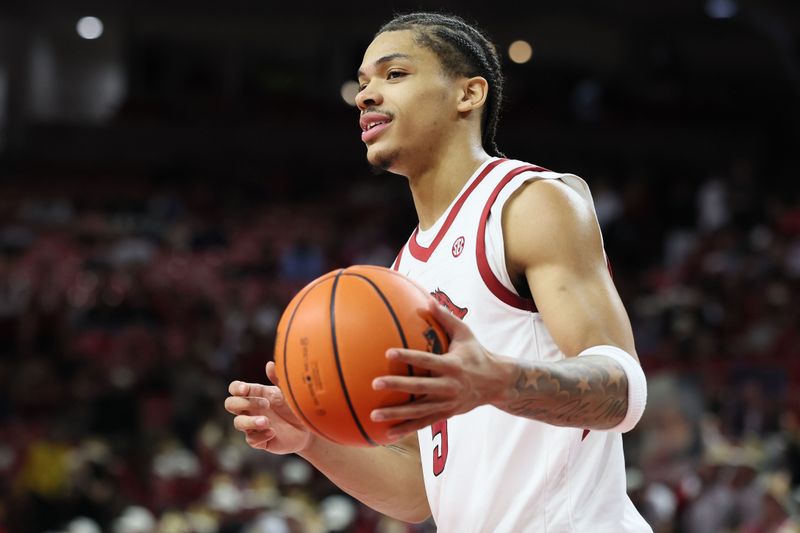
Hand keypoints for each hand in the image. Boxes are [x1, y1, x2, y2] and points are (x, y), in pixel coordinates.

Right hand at [224, 362, 312, 454]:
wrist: (307, 429)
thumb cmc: (295, 407)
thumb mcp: (288, 392)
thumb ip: (279, 379)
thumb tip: (270, 364)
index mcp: (255, 395)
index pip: (235, 389)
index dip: (236, 388)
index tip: (246, 390)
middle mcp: (250, 410)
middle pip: (230, 404)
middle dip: (243, 403)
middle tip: (266, 404)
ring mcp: (253, 425)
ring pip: (238, 423)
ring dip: (251, 421)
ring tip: (267, 422)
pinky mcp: (259, 440)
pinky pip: (251, 439)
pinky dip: (260, 436)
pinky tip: (273, 432)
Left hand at [369, 299, 510, 438]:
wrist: (497, 383)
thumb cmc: (476, 353)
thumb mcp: (465, 333)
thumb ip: (446, 318)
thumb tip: (427, 299)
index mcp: (452, 365)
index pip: (426, 360)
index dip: (408, 356)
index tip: (388, 353)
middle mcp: (449, 386)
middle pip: (420, 387)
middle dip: (398, 386)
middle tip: (375, 384)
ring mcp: (447, 403)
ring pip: (419, 411)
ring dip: (396, 414)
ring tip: (373, 416)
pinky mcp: (446, 415)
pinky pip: (423, 423)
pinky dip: (406, 429)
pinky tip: (386, 434)